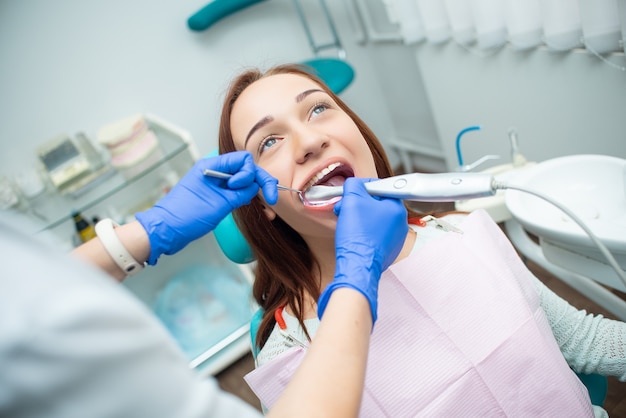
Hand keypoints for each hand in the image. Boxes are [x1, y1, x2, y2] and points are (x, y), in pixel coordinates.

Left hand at [135, 151, 277, 264]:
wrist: (165, 231)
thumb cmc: (186, 216)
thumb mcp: (219, 204)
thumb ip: (239, 193)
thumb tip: (254, 187)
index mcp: (212, 166)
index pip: (243, 160)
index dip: (251, 174)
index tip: (245, 191)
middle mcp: (214, 171)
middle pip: (245, 170)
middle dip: (260, 182)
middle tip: (271, 199)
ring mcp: (214, 184)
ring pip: (243, 182)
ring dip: (256, 193)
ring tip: (268, 211)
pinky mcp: (215, 196)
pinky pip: (236, 192)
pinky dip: (247, 199)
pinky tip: (259, 211)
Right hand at [317, 177, 407, 323]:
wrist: (357, 266)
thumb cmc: (358, 235)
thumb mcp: (352, 200)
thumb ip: (354, 185)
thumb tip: (355, 183)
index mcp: (397, 208)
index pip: (381, 188)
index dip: (362, 187)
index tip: (350, 192)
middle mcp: (401, 223)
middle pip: (376, 204)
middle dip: (357, 203)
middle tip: (344, 207)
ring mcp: (395, 238)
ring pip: (374, 219)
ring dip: (358, 217)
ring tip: (346, 222)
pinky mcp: (387, 250)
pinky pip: (374, 234)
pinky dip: (363, 232)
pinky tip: (352, 235)